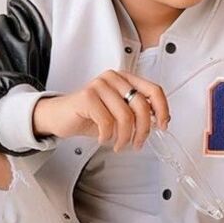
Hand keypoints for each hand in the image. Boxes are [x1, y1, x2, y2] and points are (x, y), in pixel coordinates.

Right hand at [33, 69, 169, 151]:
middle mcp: (114, 78)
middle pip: (141, 106)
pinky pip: (107, 122)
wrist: (60, 117)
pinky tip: (102, 138)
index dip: (162, 109)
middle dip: (143, 130)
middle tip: (137, 143)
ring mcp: (100, 85)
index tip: (163, 125)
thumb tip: (158, 121)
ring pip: (125, 117)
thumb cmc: (89, 116)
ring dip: (124, 137)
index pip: (154, 90)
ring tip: (118, 144)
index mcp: (125, 79)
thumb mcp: (118, 114)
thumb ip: (137, 112)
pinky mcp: (87, 96)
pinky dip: (107, 136)